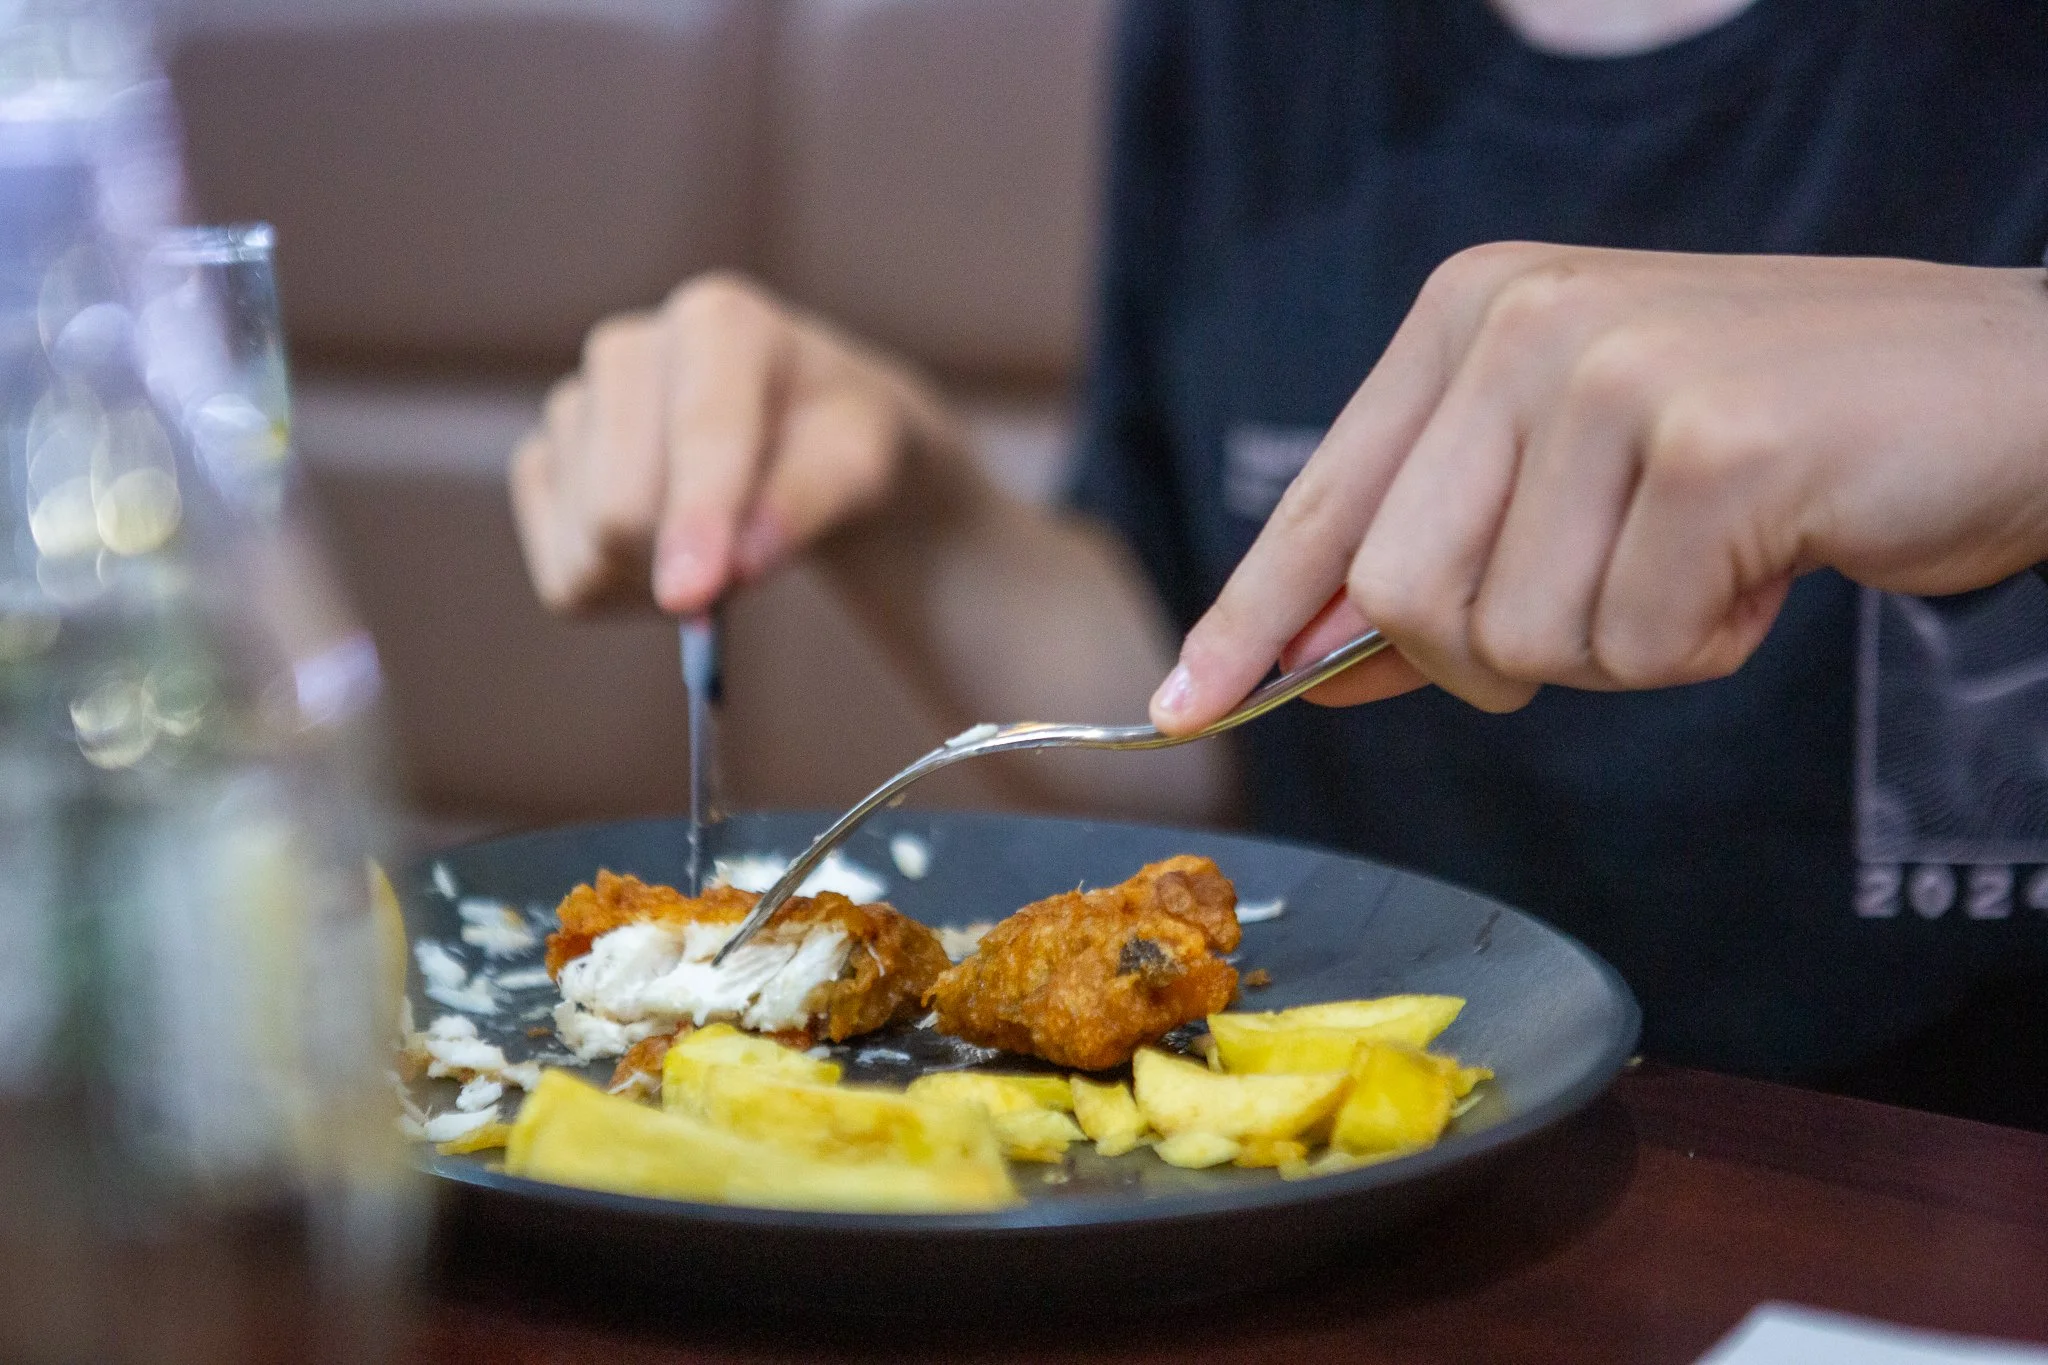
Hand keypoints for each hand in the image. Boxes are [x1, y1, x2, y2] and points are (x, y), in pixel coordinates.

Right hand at [511, 272, 962, 614]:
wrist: (800, 437)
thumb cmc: (834, 442)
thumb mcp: (859, 465)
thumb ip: (805, 505)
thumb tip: (735, 566)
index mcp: (718, 322)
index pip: (699, 433)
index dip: (697, 518)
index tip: (693, 595)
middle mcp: (626, 349)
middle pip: (618, 507)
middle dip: (678, 565)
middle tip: (742, 572)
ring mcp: (572, 404)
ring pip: (588, 548)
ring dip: (657, 583)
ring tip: (715, 548)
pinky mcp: (540, 467)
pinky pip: (565, 577)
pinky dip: (621, 594)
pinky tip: (667, 556)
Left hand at [1150, 245, 2047, 728]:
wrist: (2009, 387)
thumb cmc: (1784, 440)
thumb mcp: (1579, 471)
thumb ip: (1444, 550)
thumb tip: (1307, 661)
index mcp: (1471, 315)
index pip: (1324, 501)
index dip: (1251, 620)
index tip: (1184, 707)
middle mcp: (1521, 323)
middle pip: (1402, 597)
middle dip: (1496, 653)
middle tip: (1615, 599)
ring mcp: (1612, 376)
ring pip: (1516, 639)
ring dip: (1620, 643)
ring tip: (1705, 556)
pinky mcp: (1707, 448)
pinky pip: (1637, 647)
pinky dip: (1704, 645)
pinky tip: (1765, 560)